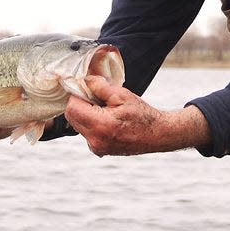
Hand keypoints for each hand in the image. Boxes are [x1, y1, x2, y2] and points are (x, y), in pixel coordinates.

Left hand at [64, 76, 211, 155]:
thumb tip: (84, 80)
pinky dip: (92, 123)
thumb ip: (100, 87)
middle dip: (80, 104)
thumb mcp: (122, 95)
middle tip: (97, 97)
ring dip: (86, 114)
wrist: (157, 134)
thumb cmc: (142, 115)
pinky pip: (87, 132)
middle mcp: (95, 140)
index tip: (88, 89)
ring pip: (78, 125)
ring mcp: (97, 148)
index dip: (77, 95)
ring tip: (106, 109)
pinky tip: (108, 119)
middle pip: (72, 117)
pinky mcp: (99, 150)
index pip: (72, 108)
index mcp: (101, 126)